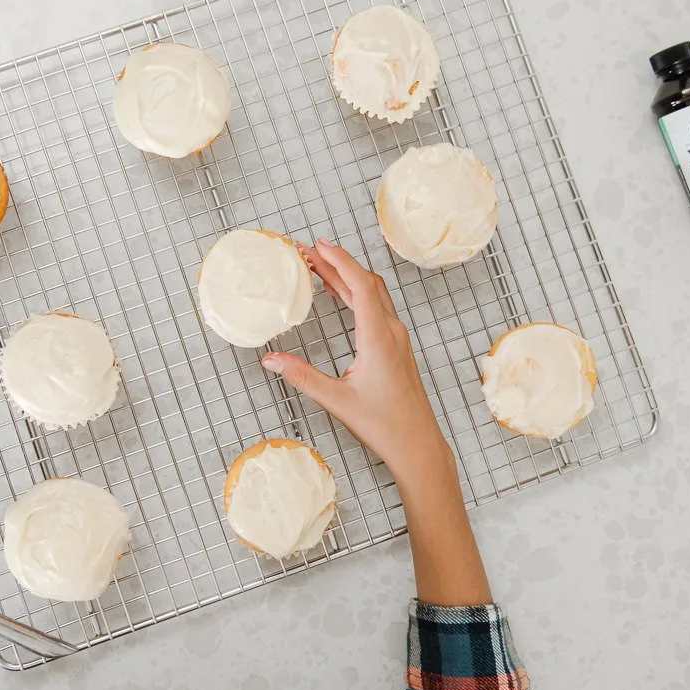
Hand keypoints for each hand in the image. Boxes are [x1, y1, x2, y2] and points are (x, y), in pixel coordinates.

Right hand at [264, 238, 489, 604]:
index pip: (360, 284)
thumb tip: (271, 360)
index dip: (338, 260)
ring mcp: (398, 338)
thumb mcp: (337, 400)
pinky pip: (378, 308)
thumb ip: (302, 377)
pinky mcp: (398, 348)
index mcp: (378, 337)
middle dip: (338, 263)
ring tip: (321, 268)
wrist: (418, 444)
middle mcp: (392, 331)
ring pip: (374, 294)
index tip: (318, 245)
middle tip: (308, 252)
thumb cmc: (384, 425)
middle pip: (366, 282)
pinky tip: (343, 297)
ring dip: (349, 276)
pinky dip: (358, 293)